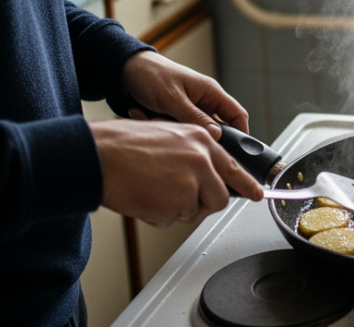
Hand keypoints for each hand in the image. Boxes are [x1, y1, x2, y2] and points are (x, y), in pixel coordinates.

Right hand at [91, 119, 263, 226]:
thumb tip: (207, 171)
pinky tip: (142, 196)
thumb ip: (192, 150)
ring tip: (151, 188)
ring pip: (194, 212)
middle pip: (219, 198)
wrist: (96, 156)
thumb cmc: (122, 145)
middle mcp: (201, 160)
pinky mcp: (174, 205)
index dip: (246, 184)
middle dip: (202, 204)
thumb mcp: (167, 132)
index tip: (258, 194)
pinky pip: (171, 221)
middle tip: (178, 199)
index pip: (233, 166)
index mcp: (201, 139)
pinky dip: (157, 215)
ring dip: (175, 209)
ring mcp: (190, 184)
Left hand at [121, 51, 248, 138]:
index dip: (241, 134)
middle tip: (182, 139)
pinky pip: (175, 130)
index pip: (237, 115)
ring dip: (173, 131)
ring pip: (192, 132)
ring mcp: (189, 110)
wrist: (124, 69)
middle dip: (198, 136)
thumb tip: (217, 136)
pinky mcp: (174, 116)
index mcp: (210, 92)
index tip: (235, 153)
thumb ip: (194, 117)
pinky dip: (161, 127)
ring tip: (153, 119)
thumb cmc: (151, 75)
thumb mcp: (172, 98)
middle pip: (214, 129)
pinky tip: (143, 115)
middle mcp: (204, 102)